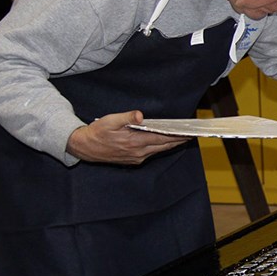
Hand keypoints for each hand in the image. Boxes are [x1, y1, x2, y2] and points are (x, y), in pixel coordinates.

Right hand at [66, 110, 189, 164]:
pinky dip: (160, 147)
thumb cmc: (98, 132)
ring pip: (159, 150)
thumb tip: (140, 115)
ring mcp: (136, 158)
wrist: (85, 147)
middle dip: (178, 140)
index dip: (176, 136)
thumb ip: (126, 117)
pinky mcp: (133, 160)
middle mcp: (138, 152)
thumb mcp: (110, 120)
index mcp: (135, 142)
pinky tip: (166, 141)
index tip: (188, 133)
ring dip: (171, 144)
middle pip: (164, 146)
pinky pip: (152, 153)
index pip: (162, 139)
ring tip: (183, 137)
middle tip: (192, 134)